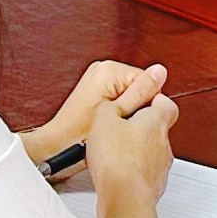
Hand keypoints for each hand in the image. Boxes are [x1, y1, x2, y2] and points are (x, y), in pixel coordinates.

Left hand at [20, 60, 169, 164]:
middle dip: (137, 108)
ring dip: (128, 111)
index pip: (148, 82)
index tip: (134, 119)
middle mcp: (102, 70)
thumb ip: (141, 92)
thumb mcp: (118, 114)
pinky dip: (119, 112)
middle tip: (122, 124)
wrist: (57, 147)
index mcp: (109, 70)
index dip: (147, 105)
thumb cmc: (79, 135)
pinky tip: (109, 124)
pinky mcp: (96, 90)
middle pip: (139, 87)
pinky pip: (120, 98)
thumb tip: (159, 72)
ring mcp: (98, 79)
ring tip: (114, 125)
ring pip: (131, 95)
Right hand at [81, 85, 177, 201]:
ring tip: (114, 153)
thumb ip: (109, 107)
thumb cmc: (118, 160)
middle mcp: (164, 144)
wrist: (125, 198)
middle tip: (120, 128)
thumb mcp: (102, 119)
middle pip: (157, 129)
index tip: (141, 99)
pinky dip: (133, 172)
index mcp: (156, 122)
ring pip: (152, 153)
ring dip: (136, 151)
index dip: (154, 99)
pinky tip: (116, 173)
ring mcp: (161, 167)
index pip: (166, 103)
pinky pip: (145, 173)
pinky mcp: (154, 186)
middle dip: (140, 128)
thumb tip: (109, 106)